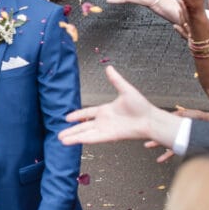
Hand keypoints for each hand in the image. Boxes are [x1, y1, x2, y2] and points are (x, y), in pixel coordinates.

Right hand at [60, 66, 181, 148]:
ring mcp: (105, 130)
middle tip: (59, 134)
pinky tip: (73, 142)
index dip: (77, 115)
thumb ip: (115, 80)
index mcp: (105, 111)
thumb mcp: (126, 90)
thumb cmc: (141, 106)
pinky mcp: (109, 136)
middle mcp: (103, 121)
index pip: (87, 113)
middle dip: (71, 130)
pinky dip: (82, 139)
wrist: (149, 119)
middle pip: (83, 126)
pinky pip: (93, 138)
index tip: (67, 118)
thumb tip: (109, 68)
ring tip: (61, 140)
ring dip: (73, 137)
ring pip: (85, 134)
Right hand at [144, 106, 208, 162]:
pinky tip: (160, 159)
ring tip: (147, 145)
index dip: (157, 122)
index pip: (164, 121)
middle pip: (161, 132)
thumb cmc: (202, 119)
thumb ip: (184, 114)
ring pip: (164, 141)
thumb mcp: (194, 114)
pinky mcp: (181, 145)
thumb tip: (173, 114)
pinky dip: (166, 155)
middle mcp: (174, 130)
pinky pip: (173, 151)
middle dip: (152, 134)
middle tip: (142, 134)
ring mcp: (177, 137)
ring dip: (156, 144)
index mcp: (176, 121)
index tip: (148, 122)